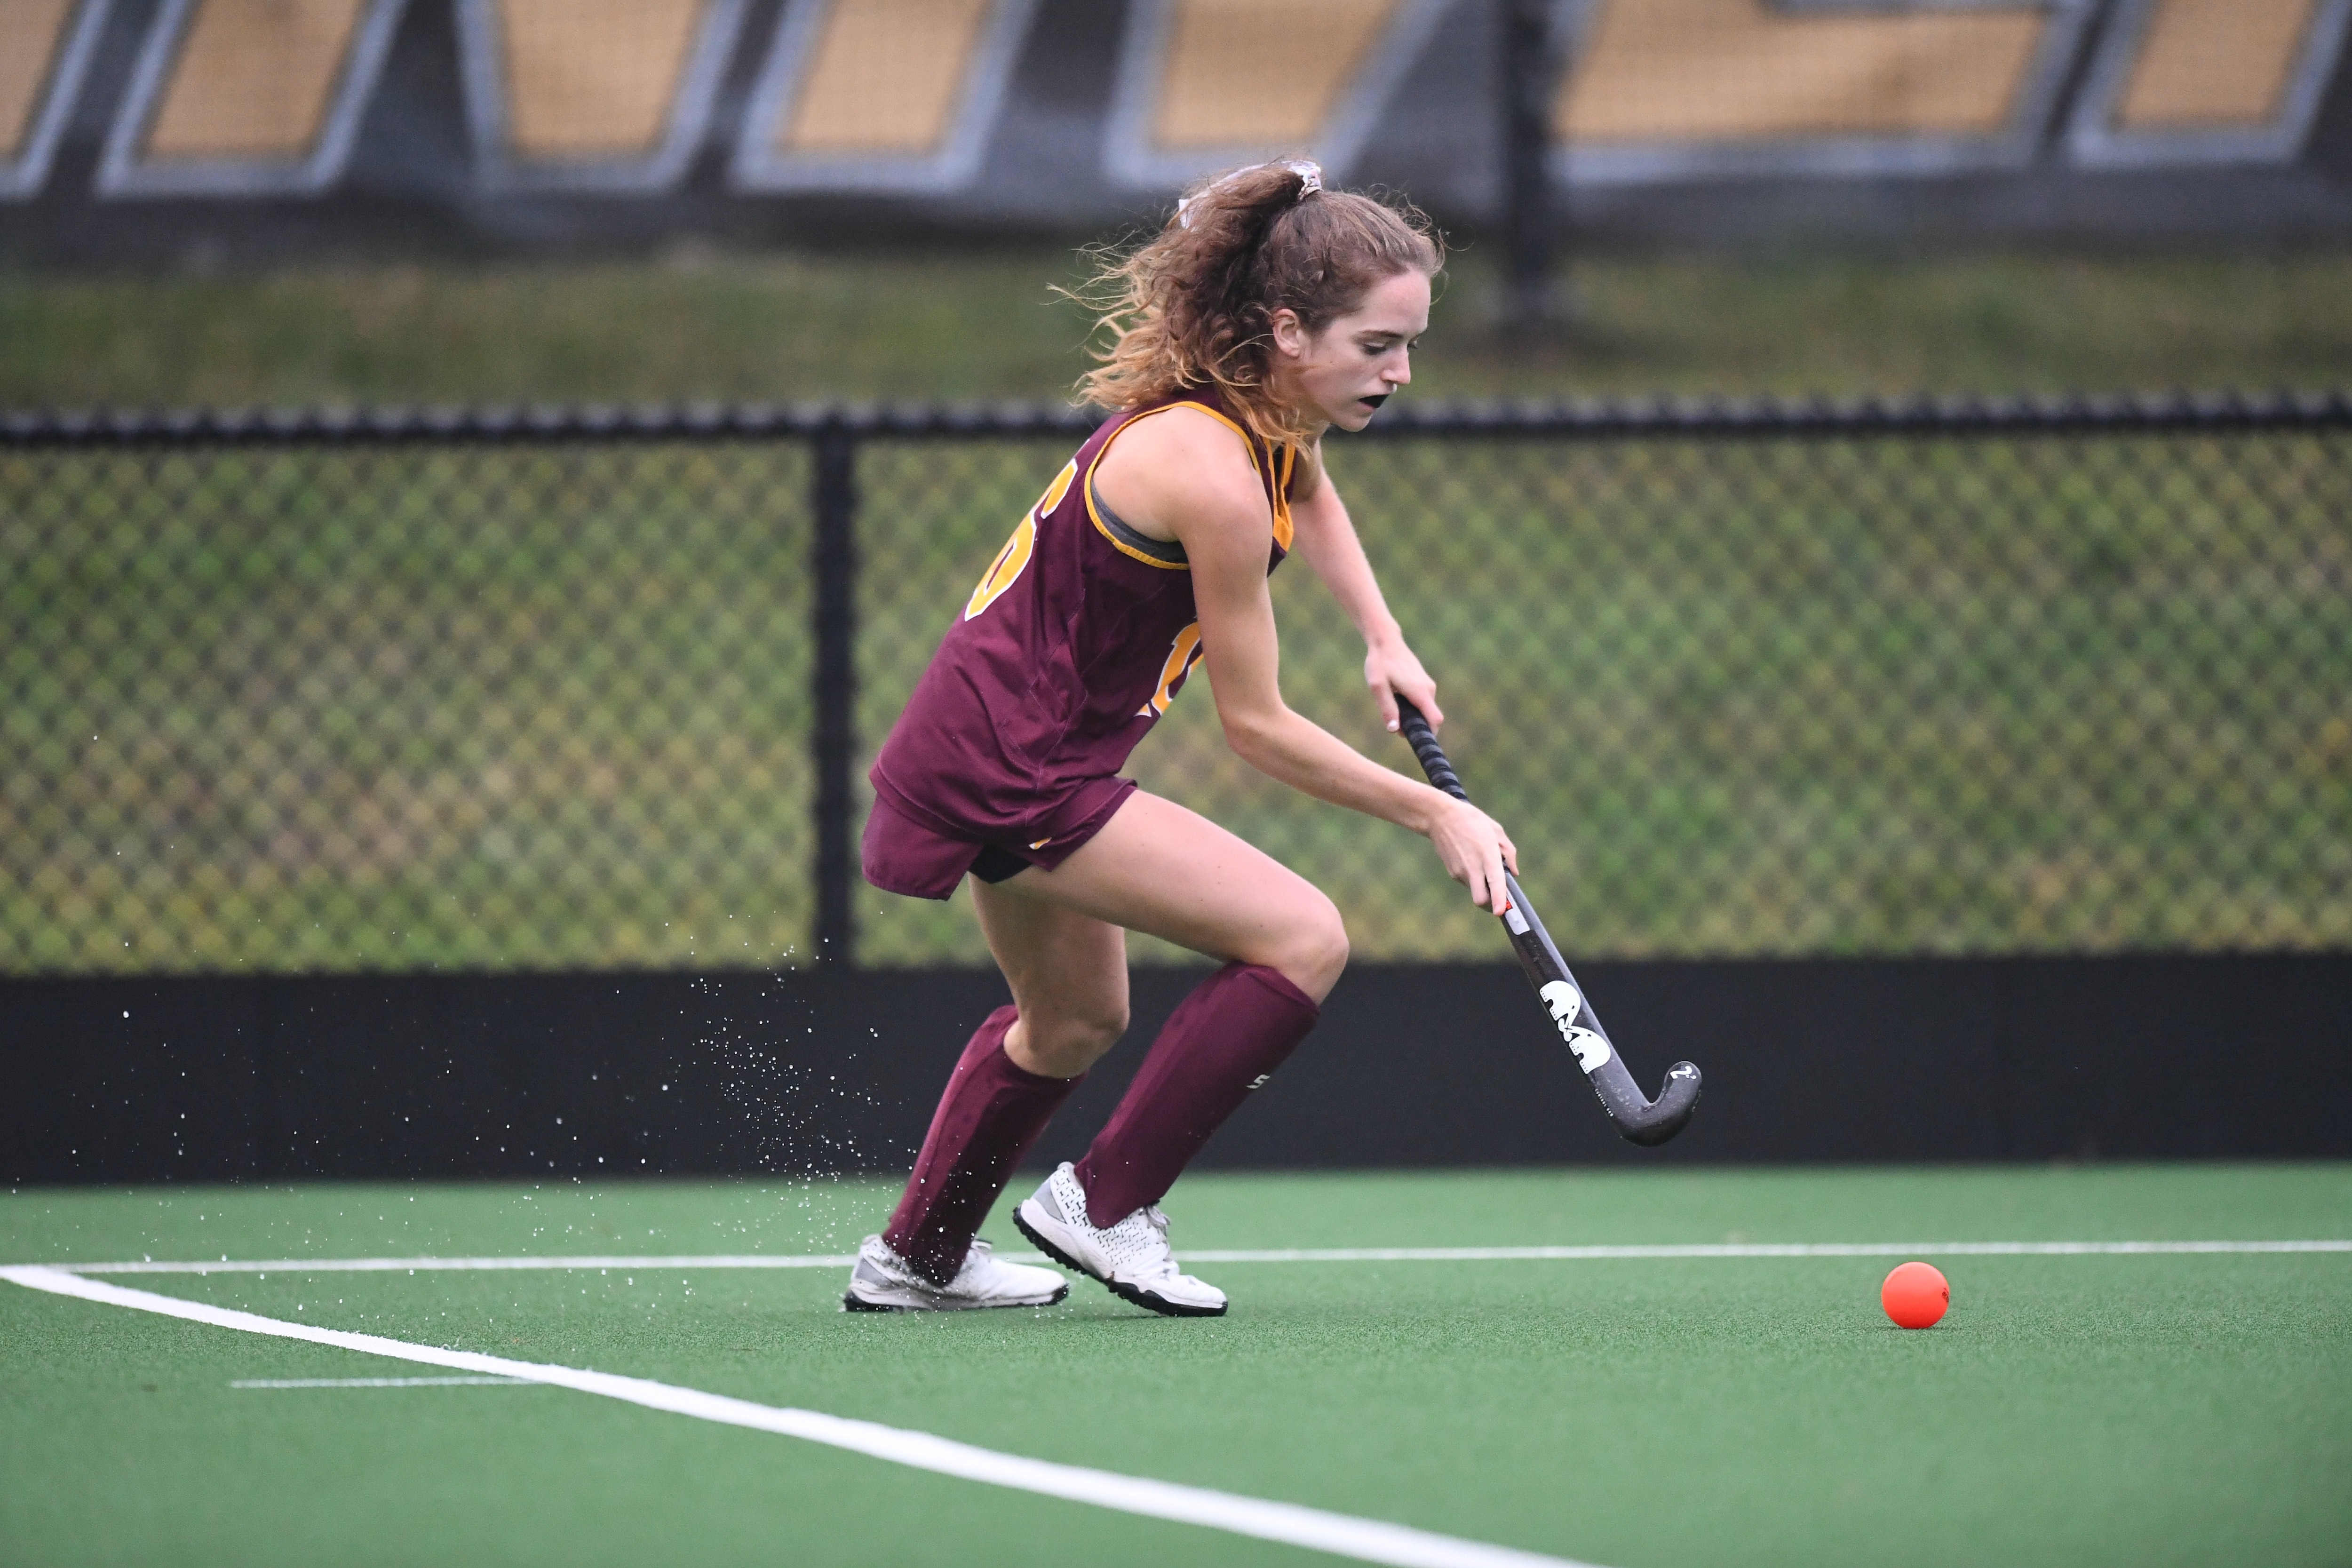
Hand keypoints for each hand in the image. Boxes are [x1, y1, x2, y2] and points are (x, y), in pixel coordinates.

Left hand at [1365, 634, 1441, 734]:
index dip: (1429, 734)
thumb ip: (1387, 709)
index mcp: (1419, 692)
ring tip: (1393, 708)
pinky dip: (1413, 707)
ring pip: (1426, 710)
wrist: (1385, 641)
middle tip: (1395, 725)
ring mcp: (1428, 685)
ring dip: (1413, 716)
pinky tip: (1397, 699)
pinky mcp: (1424, 682)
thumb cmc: (1380, 663)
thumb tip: (1394, 730)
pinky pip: (1423, 702)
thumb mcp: (1378, 687)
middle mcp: (1428, 689)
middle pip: (1430, 717)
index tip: (1417, 741)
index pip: (1435, 720)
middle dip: (1416, 726)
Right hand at [1426, 794, 1518, 910]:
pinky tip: (1472, 861)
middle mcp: (1473, 867)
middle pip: (1481, 900)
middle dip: (1491, 905)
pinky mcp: (1452, 872)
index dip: (1499, 901)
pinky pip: (1467, 882)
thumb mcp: (1496, 830)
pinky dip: (1474, 878)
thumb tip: (1514, 872)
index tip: (1501, 912)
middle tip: (1499, 899)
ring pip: (1475, 891)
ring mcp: (1460, 872)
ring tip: (1483, 866)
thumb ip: (1508, 853)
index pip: (1495, 883)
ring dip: (1482, 886)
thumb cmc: (1471, 820)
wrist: (1440, 817)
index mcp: (1487, 856)